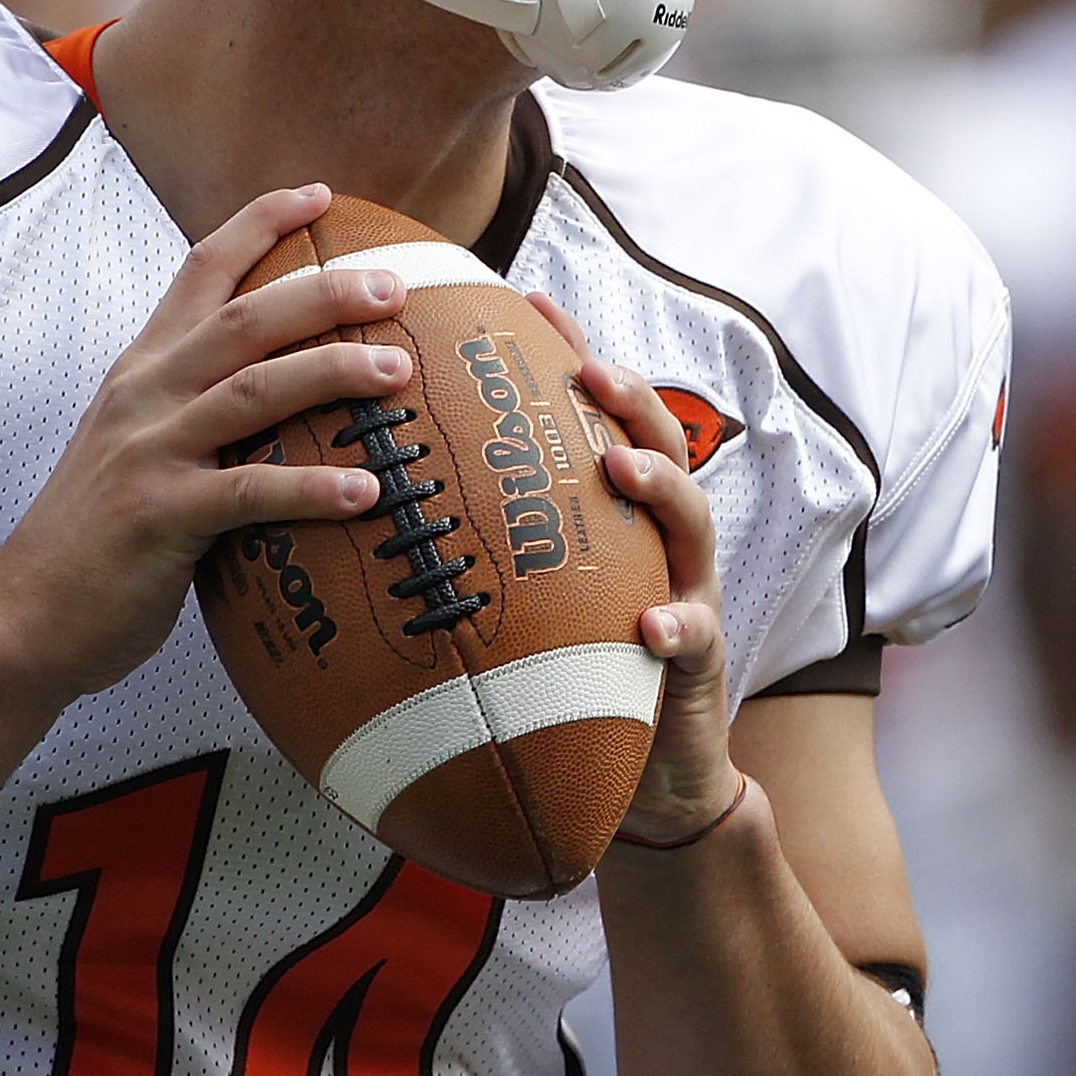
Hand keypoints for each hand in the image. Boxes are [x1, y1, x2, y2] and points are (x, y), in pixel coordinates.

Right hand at [0, 185, 416, 701]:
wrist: (21, 618)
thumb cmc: (95, 539)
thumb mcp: (137, 447)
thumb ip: (197, 411)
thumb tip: (289, 397)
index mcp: (142, 370)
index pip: (199, 269)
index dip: (259, 223)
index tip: (320, 194)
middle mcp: (144, 396)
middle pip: (244, 318)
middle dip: (324, 292)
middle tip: (395, 286)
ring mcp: (149, 453)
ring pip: (255, 391)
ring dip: (333, 372)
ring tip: (401, 371)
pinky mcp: (160, 517)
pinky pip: (249, 493)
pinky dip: (311, 488)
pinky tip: (366, 491)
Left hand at [528, 296, 738, 841]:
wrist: (647, 775)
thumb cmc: (575, 672)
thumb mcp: (531, 597)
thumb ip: (486, 546)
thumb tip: (376, 500)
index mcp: (617, 514)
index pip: (602, 417)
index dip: (574, 352)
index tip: (528, 299)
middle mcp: (661, 539)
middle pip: (662, 443)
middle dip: (630, 399)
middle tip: (588, 371)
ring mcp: (689, 591)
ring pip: (690, 521)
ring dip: (658, 485)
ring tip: (621, 467)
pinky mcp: (700, 661)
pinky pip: (697, 637)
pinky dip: (677, 625)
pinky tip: (650, 624)